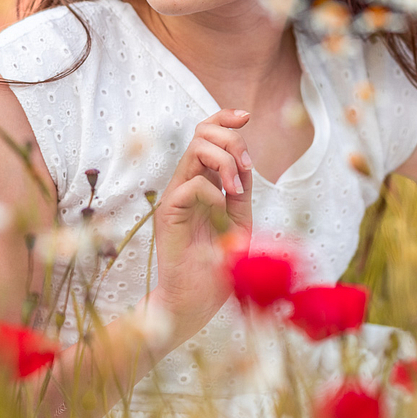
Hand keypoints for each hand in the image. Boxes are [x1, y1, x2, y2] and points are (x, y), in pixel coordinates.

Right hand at [152, 108, 252, 342]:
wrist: (198, 301)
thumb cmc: (218, 266)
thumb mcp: (240, 220)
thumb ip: (241, 190)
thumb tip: (247, 161)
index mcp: (202, 181)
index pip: (208, 133)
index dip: (225, 117)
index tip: (246, 116)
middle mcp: (186, 183)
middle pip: (201, 131)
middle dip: (231, 139)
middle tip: (247, 169)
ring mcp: (175, 197)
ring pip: (195, 149)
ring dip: (226, 161)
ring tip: (237, 191)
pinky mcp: (169, 214)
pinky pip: (192, 184)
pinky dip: (215, 192)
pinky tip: (223, 211)